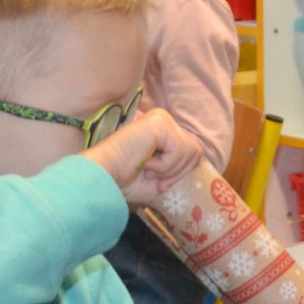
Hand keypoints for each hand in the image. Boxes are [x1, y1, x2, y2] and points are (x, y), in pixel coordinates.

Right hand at [86, 110, 205, 207]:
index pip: (191, 149)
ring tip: (148, 169)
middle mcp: (163, 119)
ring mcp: (161, 118)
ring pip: (191, 150)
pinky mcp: (159, 122)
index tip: (161, 184)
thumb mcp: (162, 176)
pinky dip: (165, 165)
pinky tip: (146, 162)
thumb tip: (199, 158)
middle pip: (195, 150)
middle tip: (155, 178)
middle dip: (178, 172)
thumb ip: (180, 165)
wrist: (104, 177)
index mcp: (162, 130)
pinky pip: (179, 149)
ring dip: (170, 170)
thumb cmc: (126, 180)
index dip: (181, 171)